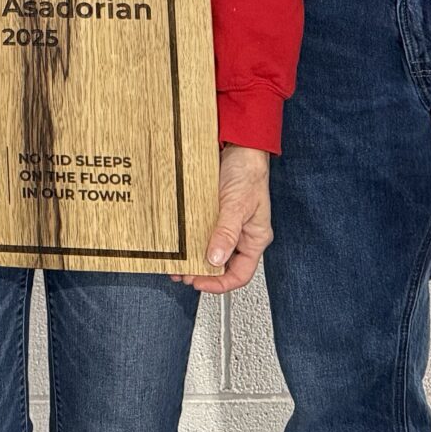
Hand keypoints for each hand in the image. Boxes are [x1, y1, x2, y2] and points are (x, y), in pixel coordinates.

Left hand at [185, 145, 271, 293]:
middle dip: (202, 273)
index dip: (219, 284)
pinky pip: (200, 234)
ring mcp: (225, 226)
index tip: (199, 283)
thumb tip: (215, 259)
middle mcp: (240, 236)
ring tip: (176, 263)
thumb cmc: (248, 173)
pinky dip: (189, 242)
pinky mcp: (211, 215)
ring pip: (208, 252)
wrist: (238, 147)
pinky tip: (178, 244)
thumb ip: (227, 232)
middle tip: (182, 273)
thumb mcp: (238, 204)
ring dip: (193, 260)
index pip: (239, 274)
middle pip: (221, 266)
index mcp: (254, 239)